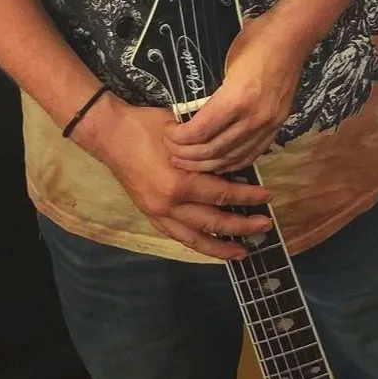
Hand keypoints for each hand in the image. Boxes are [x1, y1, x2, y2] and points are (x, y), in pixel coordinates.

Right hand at [80, 97, 275, 260]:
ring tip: (242, 252)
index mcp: (181, 183)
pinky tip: (211, 246)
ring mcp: (158, 213)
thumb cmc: (148, 126)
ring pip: (194, 238)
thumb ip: (209, 152)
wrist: (110, 134)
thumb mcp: (185, 134)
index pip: (224, 195)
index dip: (248, 197)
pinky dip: (196, 243)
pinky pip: (177, 236)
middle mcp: (170, 205)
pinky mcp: (150, 215)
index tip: (268, 196)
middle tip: (265, 226)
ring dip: (220, 247)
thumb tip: (237, 161)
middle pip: (213, 223)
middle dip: (242, 227)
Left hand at [167, 13, 310, 173]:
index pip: (199, 132)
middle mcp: (254, 117)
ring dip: (207, 164)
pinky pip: (252, 153)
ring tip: (190, 162)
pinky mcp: (277, 125)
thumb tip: (189, 110)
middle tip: (172, 151)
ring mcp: (268, 124)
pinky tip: (219, 163)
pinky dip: (232, 163)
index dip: (178, 138)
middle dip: (187, 155)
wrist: (291, 38)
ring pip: (232, 157)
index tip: (168, 133)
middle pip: (213, 150)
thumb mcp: (223, 62)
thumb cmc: (254, 41)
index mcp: (236, 99)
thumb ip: (209, 92)